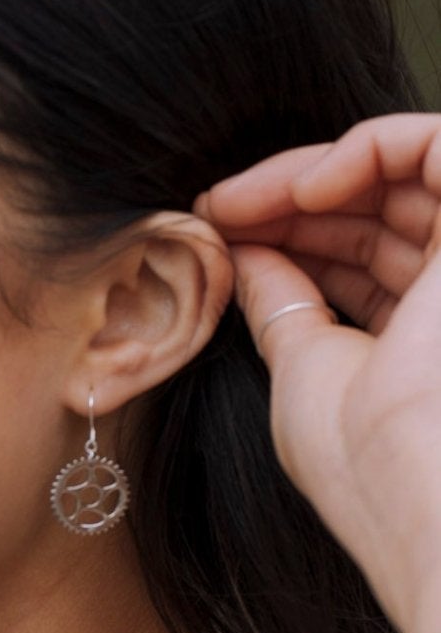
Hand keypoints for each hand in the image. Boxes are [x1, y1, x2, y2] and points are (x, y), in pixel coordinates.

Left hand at [195, 113, 440, 632]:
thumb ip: (282, 303)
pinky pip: (436, 144)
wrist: (416, 489)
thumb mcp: (304, 371)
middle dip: (288, 202)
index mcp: (421, 340)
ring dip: (311, 175)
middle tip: (214, 208)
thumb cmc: (362, 460)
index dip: (289, 236)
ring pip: (406, 172)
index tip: (215, 235)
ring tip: (239, 202)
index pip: (363, 259)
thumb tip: (245, 252)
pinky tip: (303, 187)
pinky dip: (367, 147)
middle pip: (379, 211)